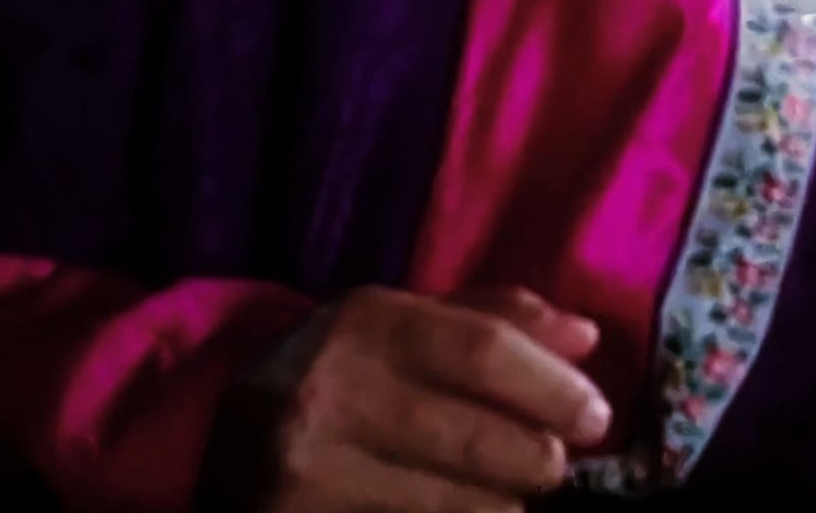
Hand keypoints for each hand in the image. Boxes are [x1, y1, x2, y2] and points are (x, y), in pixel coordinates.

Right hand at [202, 286, 611, 512]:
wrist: (218, 447)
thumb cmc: (334, 377)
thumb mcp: (399, 327)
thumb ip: (491, 322)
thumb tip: (586, 337)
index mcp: (364, 322)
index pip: (484, 350)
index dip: (554, 388)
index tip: (597, 419)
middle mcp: (331, 391)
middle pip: (477, 437)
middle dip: (538, 461)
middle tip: (552, 467)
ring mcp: (309, 470)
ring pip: (455, 505)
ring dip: (502, 505)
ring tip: (508, 495)